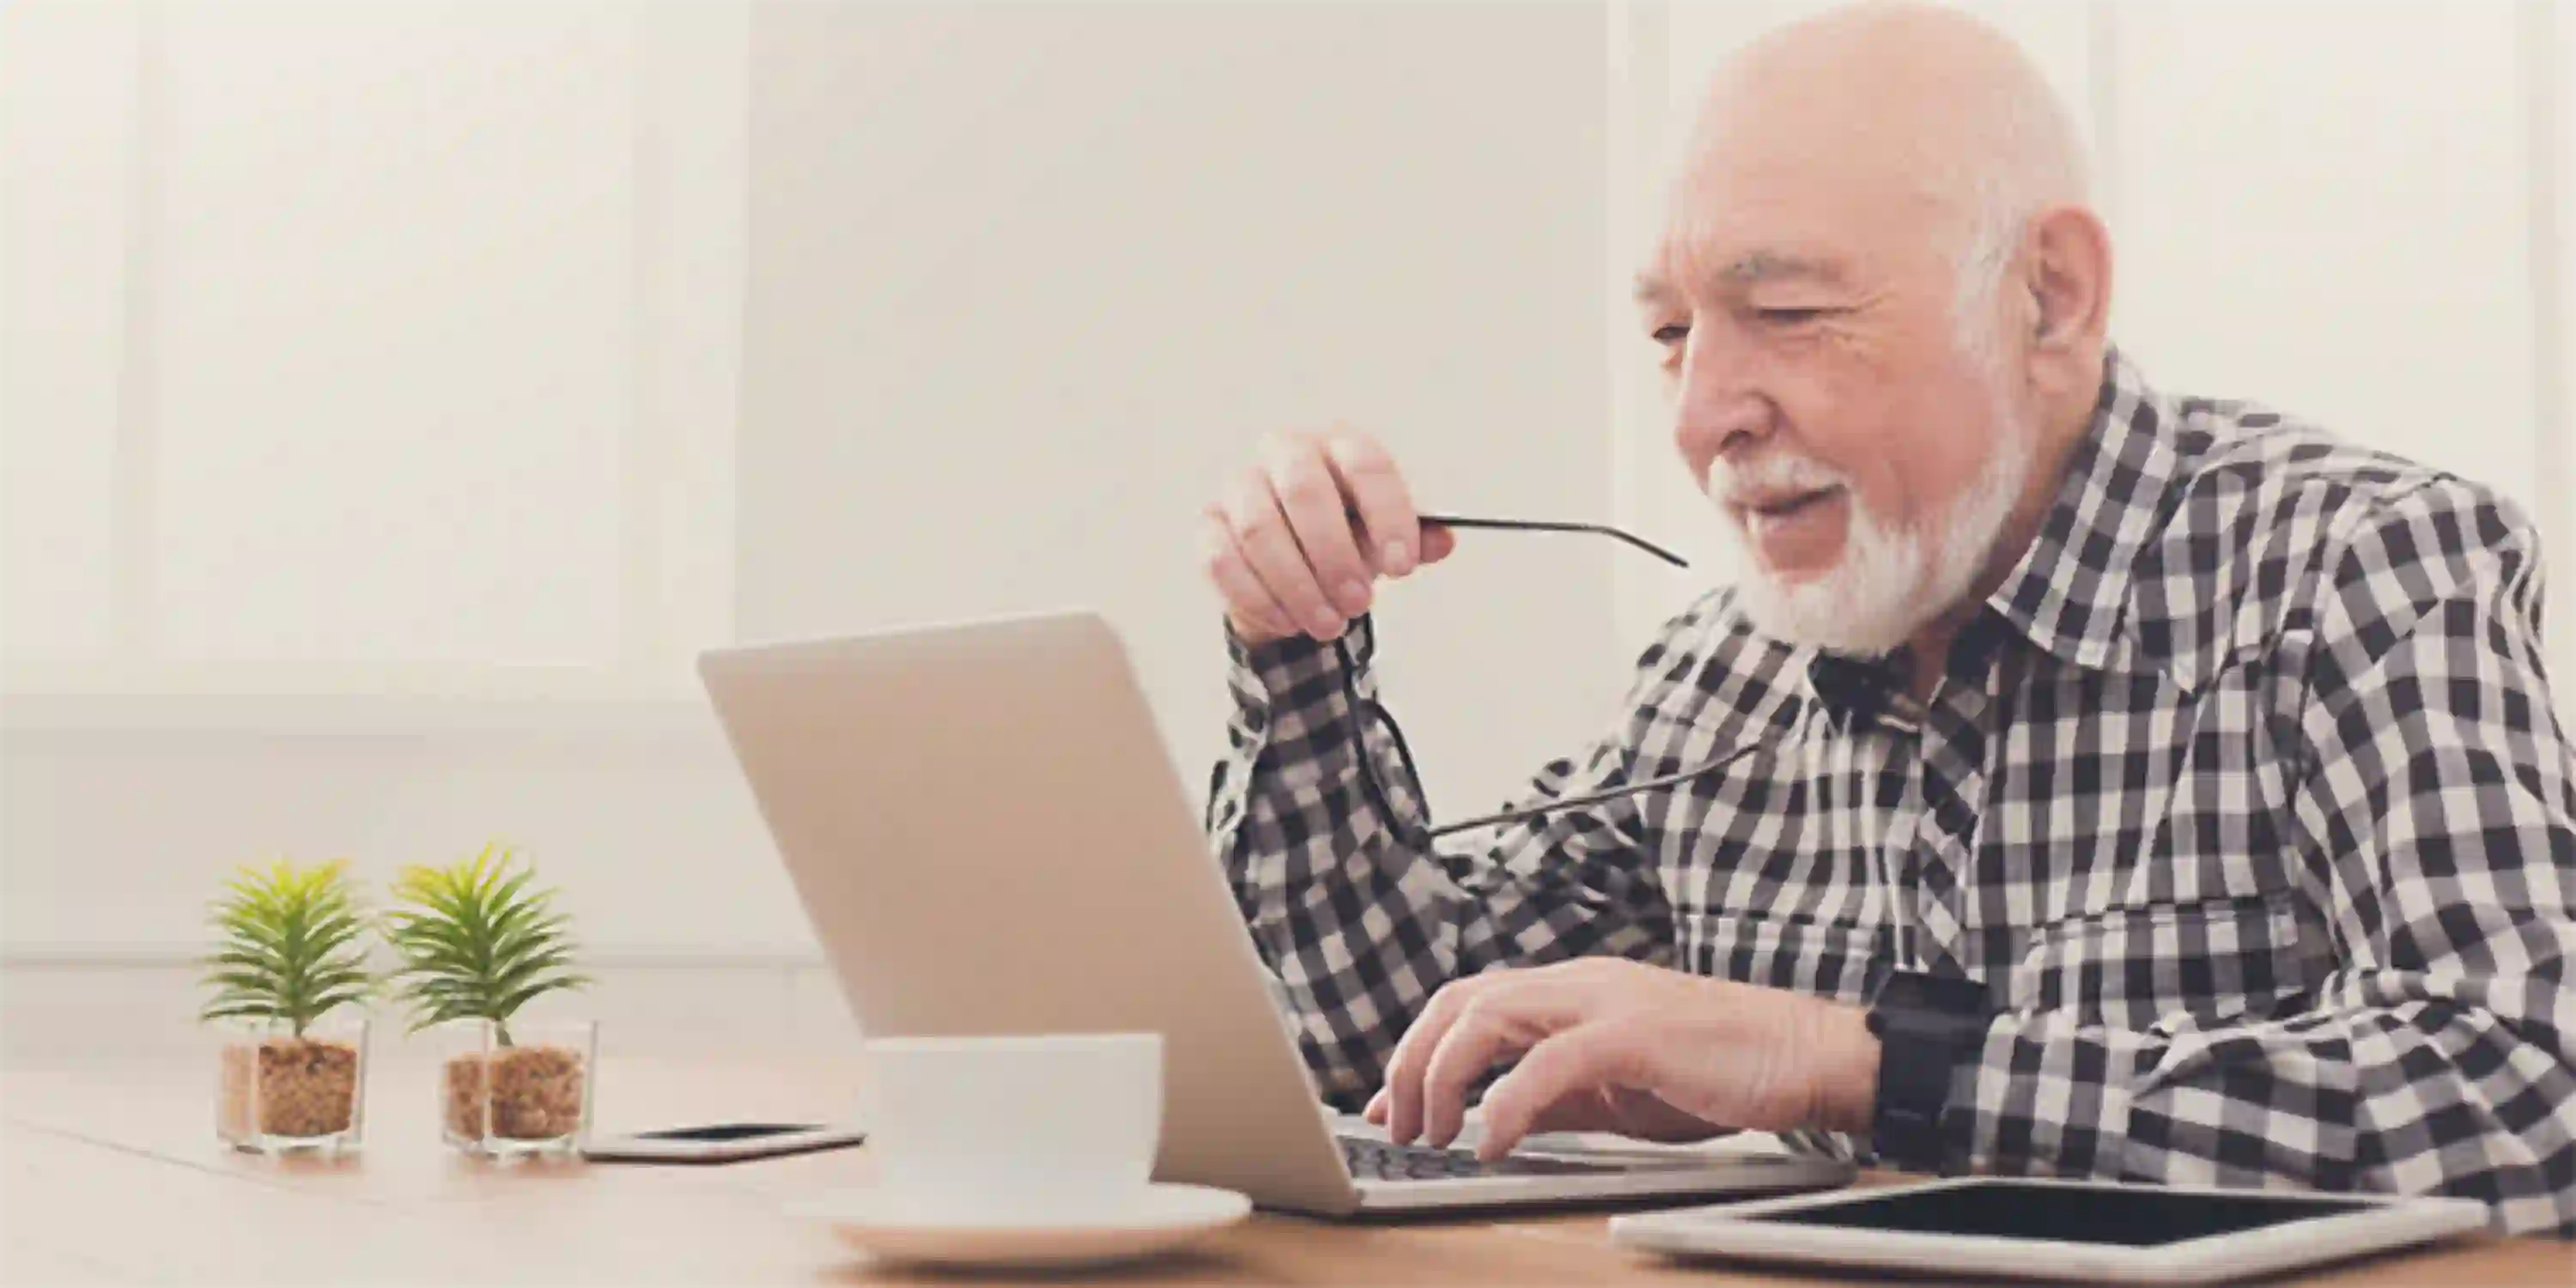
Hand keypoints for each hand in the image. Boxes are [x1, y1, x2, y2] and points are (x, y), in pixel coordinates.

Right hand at [1199, 427, 1456, 644]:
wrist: (1297, 562)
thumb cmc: (1350, 538)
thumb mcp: (1387, 539)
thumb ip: (1415, 540)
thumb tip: (1443, 540)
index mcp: (1340, 445)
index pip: (1366, 465)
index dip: (1387, 516)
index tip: (1403, 569)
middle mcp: (1286, 451)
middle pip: (1304, 489)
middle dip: (1334, 554)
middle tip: (1359, 603)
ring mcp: (1240, 485)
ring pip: (1259, 529)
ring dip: (1297, 585)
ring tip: (1329, 624)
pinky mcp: (1209, 525)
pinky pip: (1222, 561)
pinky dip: (1258, 599)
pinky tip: (1288, 623)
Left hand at [1360, 958, 1881, 1160]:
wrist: (1803, 1055)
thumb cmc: (1721, 1069)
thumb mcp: (1618, 1089)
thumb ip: (1554, 1095)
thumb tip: (1494, 1118)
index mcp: (1572, 992)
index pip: (1469, 1004)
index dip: (1418, 1051)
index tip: (1388, 1106)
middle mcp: (1578, 983)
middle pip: (1460, 1000)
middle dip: (1412, 1061)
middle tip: (1398, 1124)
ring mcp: (1605, 1002)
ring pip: (1488, 1015)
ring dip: (1444, 1077)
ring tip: (1433, 1133)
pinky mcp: (1634, 1034)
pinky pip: (1548, 1063)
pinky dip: (1507, 1102)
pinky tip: (1491, 1142)